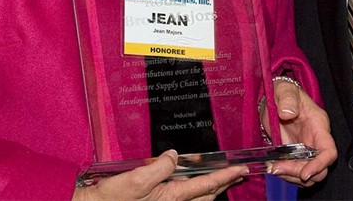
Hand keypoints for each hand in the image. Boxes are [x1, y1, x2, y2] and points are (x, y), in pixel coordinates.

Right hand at [73, 151, 246, 200]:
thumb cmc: (111, 199)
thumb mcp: (135, 179)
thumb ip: (159, 168)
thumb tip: (175, 156)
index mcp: (171, 198)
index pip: (206, 186)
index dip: (226, 175)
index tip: (242, 168)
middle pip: (207, 195)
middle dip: (224, 184)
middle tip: (238, 173)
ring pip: (197, 200)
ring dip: (212, 189)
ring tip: (222, 179)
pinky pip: (184, 200)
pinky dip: (195, 192)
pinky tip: (193, 185)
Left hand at [262, 79, 336, 185]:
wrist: (274, 99)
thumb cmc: (284, 92)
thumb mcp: (285, 89)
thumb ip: (287, 98)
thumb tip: (287, 113)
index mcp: (318, 126)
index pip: (329, 151)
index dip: (320, 165)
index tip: (304, 174)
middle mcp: (315, 142)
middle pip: (319, 170)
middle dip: (298, 173)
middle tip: (276, 168)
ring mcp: (305, 151)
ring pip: (307, 176)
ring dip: (290, 176)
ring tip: (272, 168)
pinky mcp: (294, 157)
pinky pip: (295, 174)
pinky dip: (284, 175)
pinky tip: (273, 167)